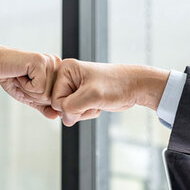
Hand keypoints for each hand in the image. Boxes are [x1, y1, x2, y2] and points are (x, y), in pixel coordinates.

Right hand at [0, 43, 60, 118]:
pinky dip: (25, 85)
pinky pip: (39, 88)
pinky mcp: (41, 62)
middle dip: (33, 95)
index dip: (38, 98)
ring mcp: (50, 62)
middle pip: (51, 97)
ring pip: (46, 94)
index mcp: (58, 71)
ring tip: (21, 77)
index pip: (55, 98)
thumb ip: (43, 106)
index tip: (28, 85)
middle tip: (23, 81)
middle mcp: (57, 64)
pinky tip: (20, 74)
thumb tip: (56, 116)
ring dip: (28, 90)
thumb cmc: (12, 78)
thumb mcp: (29, 96)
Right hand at [51, 59, 169, 126]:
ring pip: (69, 111)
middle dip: (77, 109)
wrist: (134, 86)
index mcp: (66, 70)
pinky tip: (98, 104)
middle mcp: (68, 77)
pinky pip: (77, 112)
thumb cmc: (116, 85)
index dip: (70, 105)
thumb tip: (65, 120)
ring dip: (84, 112)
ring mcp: (75, 87)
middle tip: (92, 101)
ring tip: (96, 102)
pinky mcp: (82, 96)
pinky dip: (88, 112)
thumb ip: (72, 107)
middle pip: (60, 106)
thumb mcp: (92, 96)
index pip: (55, 99)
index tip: (86, 98)